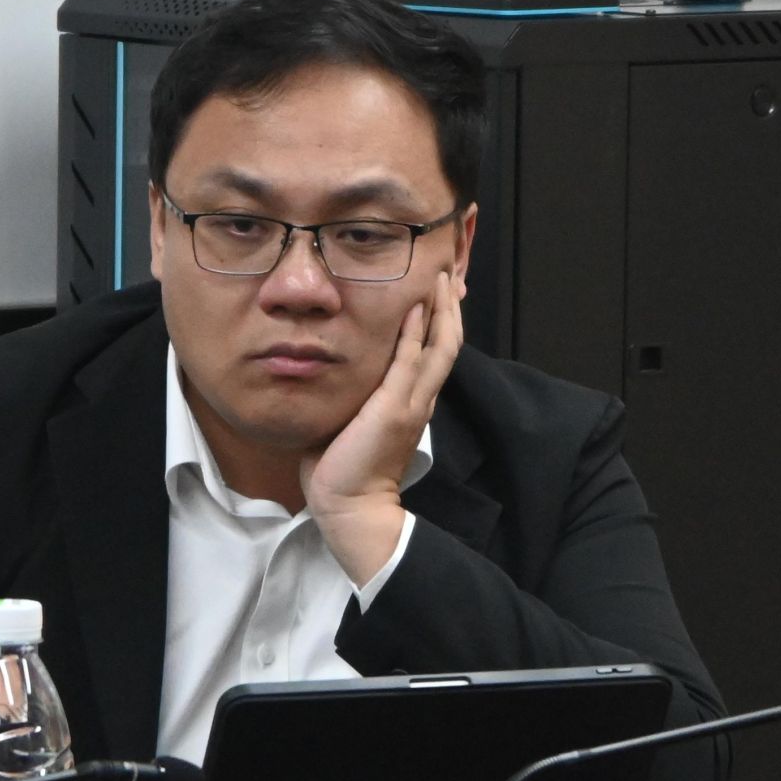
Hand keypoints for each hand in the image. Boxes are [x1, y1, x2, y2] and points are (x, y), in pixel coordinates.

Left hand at [303, 269, 465, 584]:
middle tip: (447, 274)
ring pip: (439, 347)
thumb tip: (331, 370)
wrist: (350, 506)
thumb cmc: (342, 469)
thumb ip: (352, 394)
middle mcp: (419, 400)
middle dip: (449, 306)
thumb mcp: (350, 420)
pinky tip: (415, 307)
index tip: (438, 294)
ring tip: (441, 279)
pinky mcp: (394, 409)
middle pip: (447, 343)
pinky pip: (410, 362)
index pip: (435, 354)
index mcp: (412, 404)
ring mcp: (410, 404)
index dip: (440, 322)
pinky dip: (415, 333)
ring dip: (441, 310)